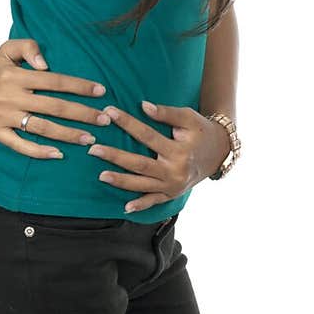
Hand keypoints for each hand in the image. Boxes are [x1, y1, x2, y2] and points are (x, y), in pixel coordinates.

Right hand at [0, 39, 109, 159]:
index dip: (79, 86)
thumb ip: (28, 47)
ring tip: (89, 138)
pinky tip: (59, 154)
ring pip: (41, 128)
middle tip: (105, 119)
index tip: (101, 91)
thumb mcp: (7, 49)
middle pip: (54, 107)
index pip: (54, 81)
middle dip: (82, 114)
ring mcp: (3, 117)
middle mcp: (10, 97)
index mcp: (16, 75)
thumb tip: (46, 63)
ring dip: (68, 134)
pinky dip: (40, 151)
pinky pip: (20, 146)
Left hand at [86, 100, 232, 212]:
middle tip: (94, 149)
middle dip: (115, 156)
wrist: (219, 152)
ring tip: (101, 175)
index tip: (109, 111)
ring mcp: (172, 186)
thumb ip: (167, 113)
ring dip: (121, 181)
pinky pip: (154, 202)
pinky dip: (141, 205)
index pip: (147, 135)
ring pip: (142, 185)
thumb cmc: (201, 131)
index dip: (128, 123)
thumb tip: (143, 106)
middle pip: (139, 164)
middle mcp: (174, 171)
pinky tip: (126, 207)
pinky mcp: (172, 195)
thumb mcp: (188, 118)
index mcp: (178, 151)